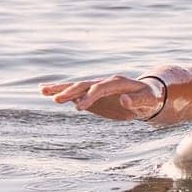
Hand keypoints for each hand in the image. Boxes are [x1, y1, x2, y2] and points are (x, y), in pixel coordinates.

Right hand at [40, 74, 161, 120]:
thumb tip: (124, 100)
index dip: (90, 97)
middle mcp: (104, 83)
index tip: (80, 108)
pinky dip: (62, 92)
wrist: (147, 96)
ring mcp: (96, 89)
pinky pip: (76, 94)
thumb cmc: (150, 98)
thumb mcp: (148, 100)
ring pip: (76, 87)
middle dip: (70, 91)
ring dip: (60, 88)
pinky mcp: (92, 96)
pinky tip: (47, 92)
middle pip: (84, 85)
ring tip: (42, 90)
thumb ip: (137, 101)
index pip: (100, 88)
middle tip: (55, 99)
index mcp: (117, 82)